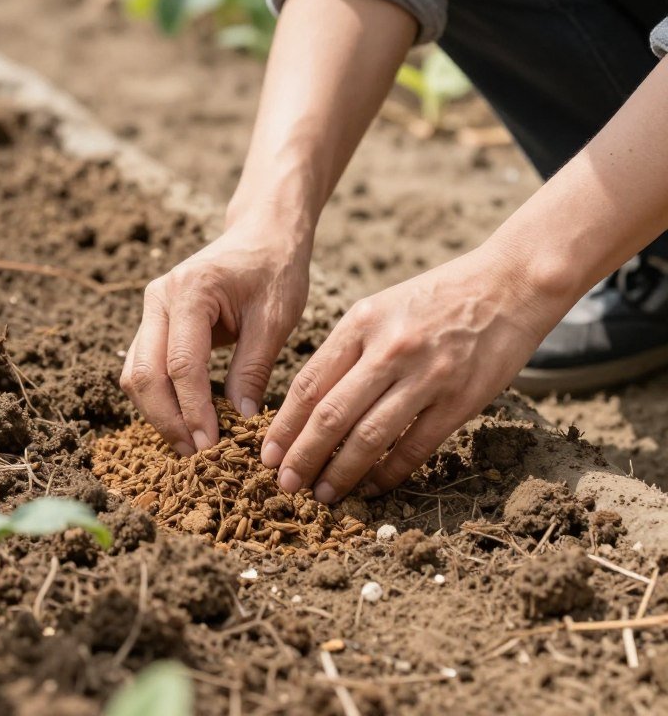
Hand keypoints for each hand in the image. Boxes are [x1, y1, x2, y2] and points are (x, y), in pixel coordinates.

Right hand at [121, 213, 311, 454]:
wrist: (262, 235)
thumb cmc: (275, 270)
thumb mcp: (276, 317)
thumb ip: (254, 367)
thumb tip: (241, 418)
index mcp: (191, 291)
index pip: (182, 364)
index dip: (194, 410)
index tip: (211, 445)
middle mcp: (159, 298)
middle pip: (144, 373)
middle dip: (167, 419)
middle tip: (196, 455)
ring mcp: (151, 309)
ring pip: (135, 373)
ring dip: (157, 413)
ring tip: (189, 445)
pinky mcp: (154, 321)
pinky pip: (144, 367)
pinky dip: (158, 397)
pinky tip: (184, 420)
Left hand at [261, 245, 570, 501]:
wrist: (510, 284)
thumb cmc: (437, 298)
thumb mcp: (381, 308)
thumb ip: (347, 349)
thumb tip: (309, 403)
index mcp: (362, 324)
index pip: (310, 384)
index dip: (284, 425)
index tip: (267, 454)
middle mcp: (390, 349)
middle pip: (332, 415)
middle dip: (302, 456)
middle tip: (284, 484)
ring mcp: (427, 376)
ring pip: (370, 437)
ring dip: (341, 472)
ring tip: (322, 494)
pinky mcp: (461, 400)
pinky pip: (415, 447)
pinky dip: (388, 473)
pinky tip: (371, 487)